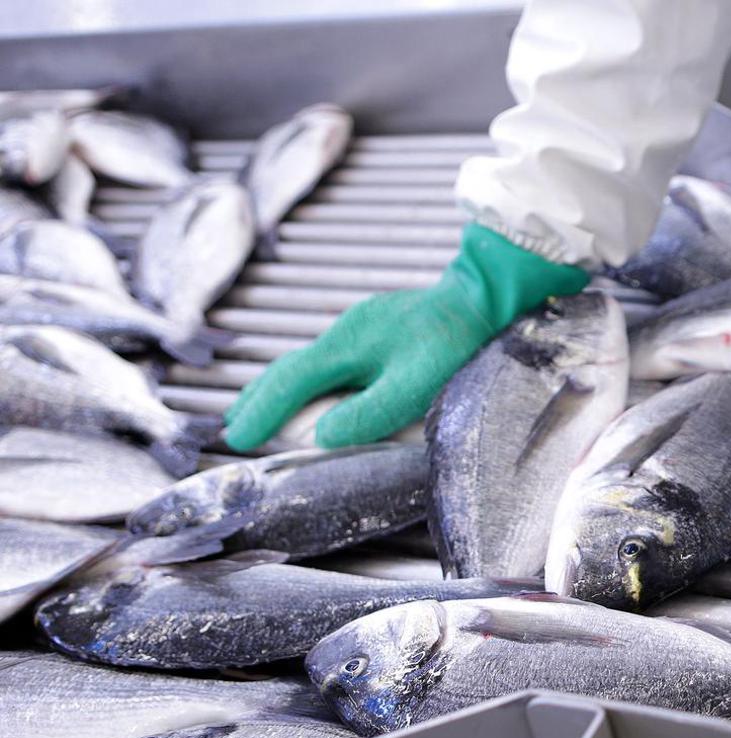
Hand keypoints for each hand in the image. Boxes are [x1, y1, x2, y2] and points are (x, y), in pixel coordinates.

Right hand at [224, 223, 588, 449]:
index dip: (261, 412)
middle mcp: (346, 332)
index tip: (237, 437)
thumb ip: (367, 412)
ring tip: (262, 412)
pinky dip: (310, 381)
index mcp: (347, 345)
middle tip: (235, 426)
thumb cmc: (455, 344)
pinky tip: (316, 392)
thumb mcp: (414, 386)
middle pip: (289, 369)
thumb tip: (320, 435)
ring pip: (308, 363)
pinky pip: (330, 360)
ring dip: (282, 390)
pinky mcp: (380, 330)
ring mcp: (363, 328)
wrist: (487, 298)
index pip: (289, 382)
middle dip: (259, 399)